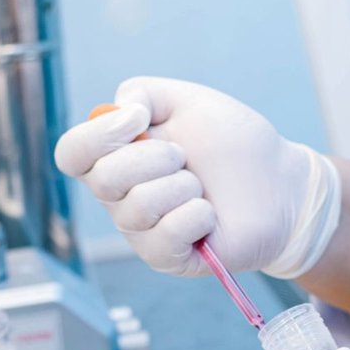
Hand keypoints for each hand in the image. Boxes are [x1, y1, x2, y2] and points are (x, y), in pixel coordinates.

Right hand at [54, 77, 339, 278]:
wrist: (279, 182)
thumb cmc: (231, 144)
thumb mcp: (188, 100)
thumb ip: (143, 91)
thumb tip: (119, 110)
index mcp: (116, 158)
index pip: (71, 153)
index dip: (97, 135)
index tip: (139, 119)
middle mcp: (120, 197)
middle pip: (104, 179)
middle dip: (154, 157)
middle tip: (185, 157)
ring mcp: (141, 232)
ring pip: (139, 206)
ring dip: (182, 186)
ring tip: (202, 187)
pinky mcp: (167, 258)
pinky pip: (166, 235)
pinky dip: (196, 215)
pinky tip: (210, 214)